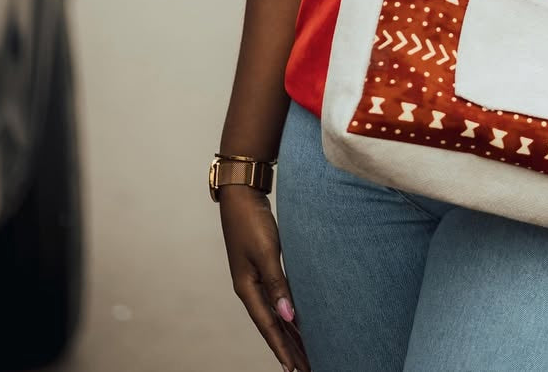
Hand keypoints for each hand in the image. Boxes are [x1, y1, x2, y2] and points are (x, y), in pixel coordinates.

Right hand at [219, 186, 309, 371]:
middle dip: (289, 348)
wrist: (242, 194)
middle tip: (306, 368)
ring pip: (275, 313)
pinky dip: (287, 312)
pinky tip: (297, 320)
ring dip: (290, 333)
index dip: (283, 348)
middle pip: (272, 325)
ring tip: (305, 352)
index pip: (268, 326)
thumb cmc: (252, 220)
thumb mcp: (265, 251)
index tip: (295, 369)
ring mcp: (255, 278)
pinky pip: (277, 298)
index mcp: (247, 288)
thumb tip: (287, 315)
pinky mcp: (263, 268)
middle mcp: (250, 288)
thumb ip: (277, 283)